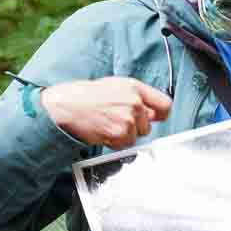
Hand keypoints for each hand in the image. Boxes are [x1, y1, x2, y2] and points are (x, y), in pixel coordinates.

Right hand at [40, 77, 171, 148]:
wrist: (66, 106)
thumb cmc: (86, 96)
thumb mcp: (115, 86)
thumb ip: (136, 97)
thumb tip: (151, 113)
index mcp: (135, 87)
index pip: (165, 105)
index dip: (159, 115)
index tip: (153, 118)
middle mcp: (134, 102)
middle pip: (148, 125)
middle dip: (135, 127)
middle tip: (116, 120)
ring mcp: (128, 119)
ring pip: (136, 136)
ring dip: (123, 135)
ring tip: (106, 124)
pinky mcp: (120, 133)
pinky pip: (124, 144)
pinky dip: (115, 142)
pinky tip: (103, 131)